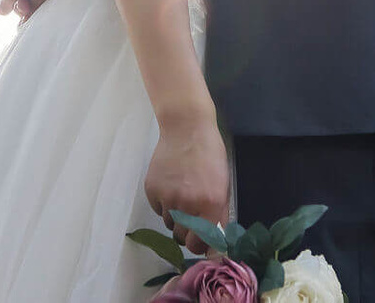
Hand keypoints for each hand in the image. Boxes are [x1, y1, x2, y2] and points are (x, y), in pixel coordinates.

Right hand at [145, 112, 230, 254]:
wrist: (186, 128)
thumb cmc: (210, 156)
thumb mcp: (223, 186)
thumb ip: (219, 217)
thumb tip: (214, 244)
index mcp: (210, 205)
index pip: (200, 244)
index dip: (201, 246)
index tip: (202, 242)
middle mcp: (187, 205)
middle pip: (182, 238)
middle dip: (188, 233)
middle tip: (192, 217)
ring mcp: (167, 197)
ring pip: (170, 224)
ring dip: (176, 217)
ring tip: (182, 194)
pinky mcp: (151, 190)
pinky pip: (158, 209)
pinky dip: (164, 203)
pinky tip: (171, 184)